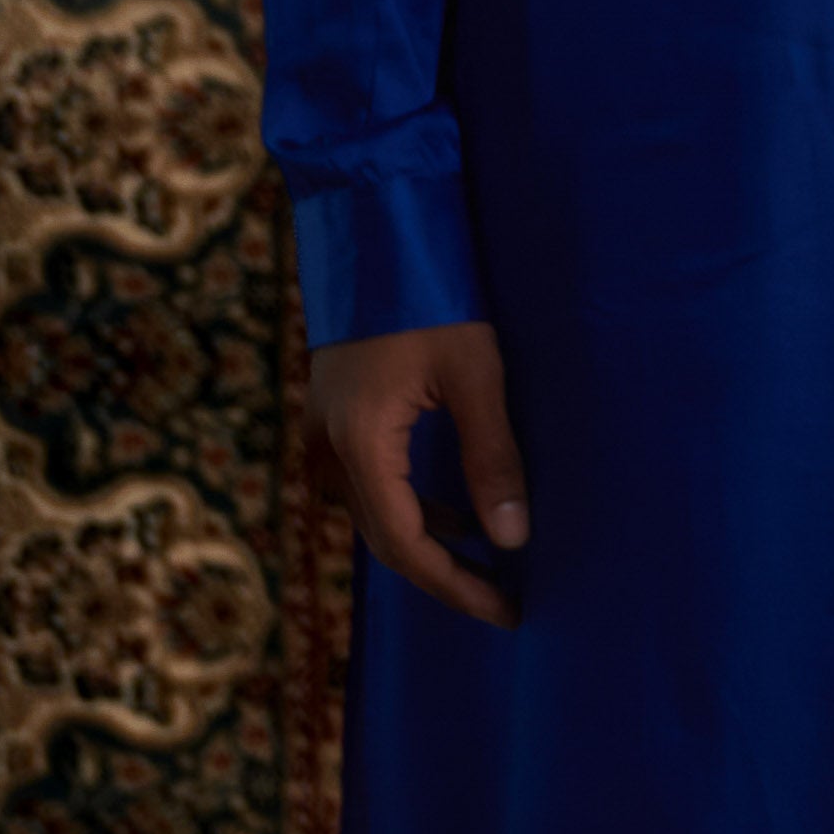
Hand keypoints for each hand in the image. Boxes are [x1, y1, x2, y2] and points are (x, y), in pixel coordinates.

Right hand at [307, 321, 528, 628]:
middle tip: (502, 598)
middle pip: (384, 538)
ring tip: (486, 562)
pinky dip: (409, 507)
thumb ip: (492, 458)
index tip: (505, 610)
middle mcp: (328, 445)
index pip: (407, 544)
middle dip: (444, 574)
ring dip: (427, 541)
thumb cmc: (432, 292)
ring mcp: (321, 429)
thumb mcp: (475, 372)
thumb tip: (512, 539)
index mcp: (360, 441)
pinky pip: (366, 483)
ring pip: (372, 513)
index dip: (456, 586)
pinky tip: (452, 510)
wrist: (375, 223)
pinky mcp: (330, 413)